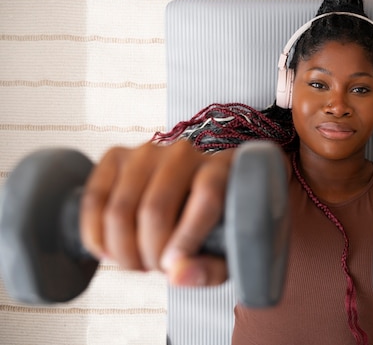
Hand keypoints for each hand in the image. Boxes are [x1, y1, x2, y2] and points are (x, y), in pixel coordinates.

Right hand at [80, 140, 234, 285]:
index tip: (171, 268)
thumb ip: (210, 269)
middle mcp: (185, 154)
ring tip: (136, 263)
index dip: (185, 237)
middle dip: (149, 253)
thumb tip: (177, 274)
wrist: (185, 200)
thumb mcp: (224, 254)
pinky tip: (109, 251)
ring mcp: (147, 152)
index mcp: (223, 170)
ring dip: (122, 250)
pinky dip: (95, 235)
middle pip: (155, 208)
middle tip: (155, 269)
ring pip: (120, 209)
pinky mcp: (116, 156)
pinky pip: (94, 199)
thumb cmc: (211, 227)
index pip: (205, 197)